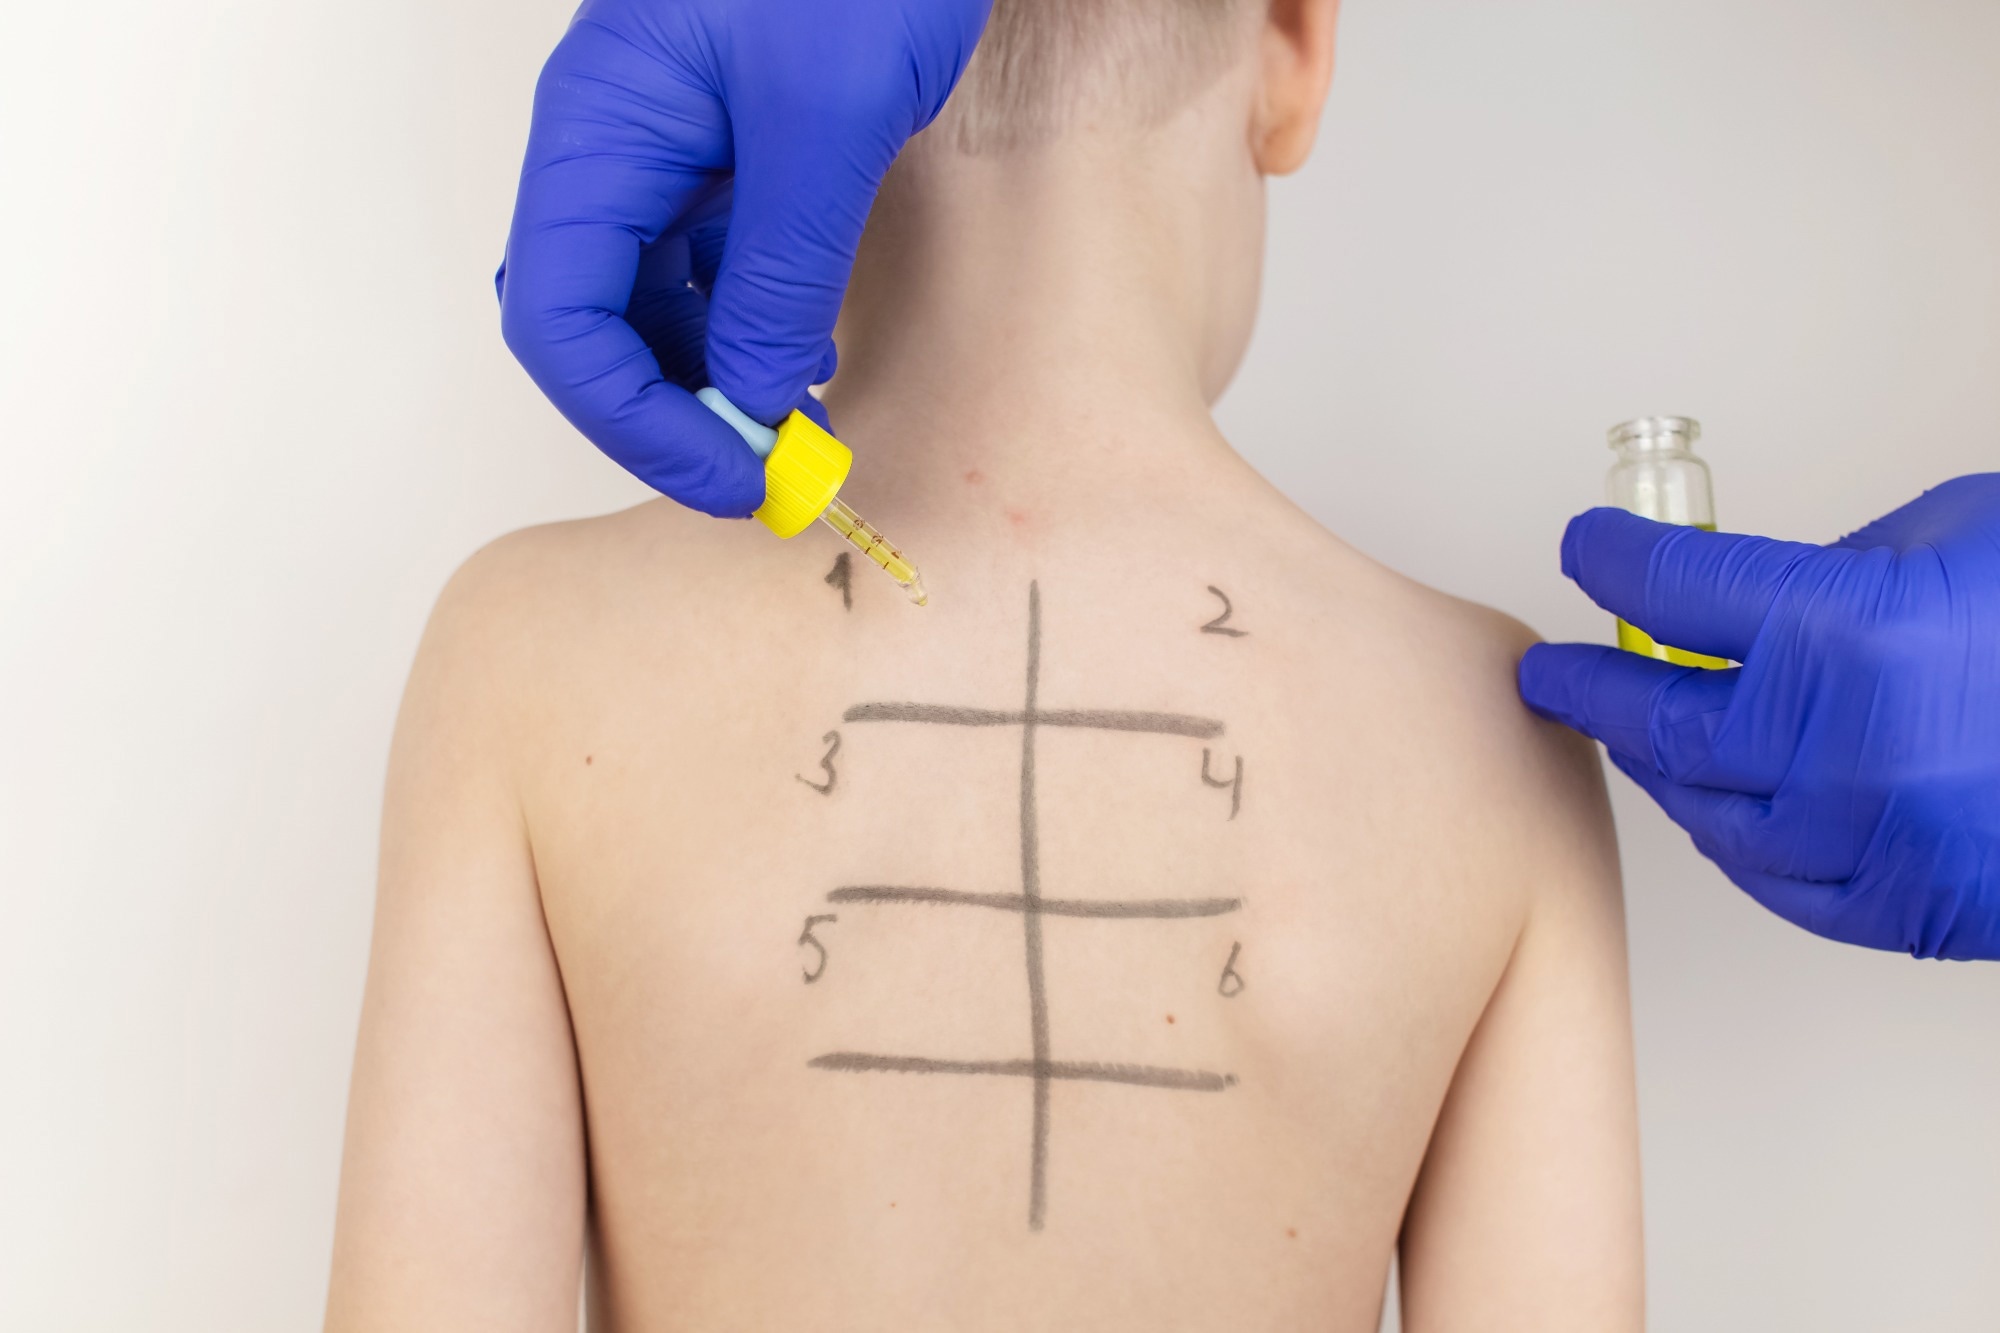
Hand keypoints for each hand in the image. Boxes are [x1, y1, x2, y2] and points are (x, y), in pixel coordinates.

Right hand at [496, 0, 991, 514]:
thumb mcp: (826, 122)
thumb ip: (780, 270)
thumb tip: (757, 399)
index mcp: (599, 128)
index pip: (560, 321)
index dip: (632, 419)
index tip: (729, 477)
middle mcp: (616, 141)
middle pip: (594, 321)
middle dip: (668, 410)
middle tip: (766, 476)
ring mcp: (672, 141)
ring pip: (651, 299)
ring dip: (710, 376)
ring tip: (797, 427)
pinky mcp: (734, 142)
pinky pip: (709, 260)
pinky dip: (747, 321)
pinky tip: (807, 352)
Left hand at [1519, 475, 1999, 959]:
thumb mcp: (1957, 539)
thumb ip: (1837, 568)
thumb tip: (1750, 599)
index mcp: (1843, 629)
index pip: (1671, 585)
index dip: (1613, 558)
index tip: (1588, 547)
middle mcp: (1838, 745)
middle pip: (1657, 714)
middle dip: (1592, 686)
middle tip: (1553, 671)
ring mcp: (1873, 838)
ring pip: (1705, 808)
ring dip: (1660, 766)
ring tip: (1633, 732)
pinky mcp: (1912, 907)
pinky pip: (1780, 882)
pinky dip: (1739, 840)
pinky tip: (1719, 810)